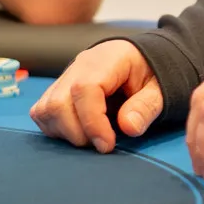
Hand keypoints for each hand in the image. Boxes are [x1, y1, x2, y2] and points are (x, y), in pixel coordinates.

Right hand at [30, 40, 162, 152]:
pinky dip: (57, 129)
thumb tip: (128, 127)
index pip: (85, 89)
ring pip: (45, 110)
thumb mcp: (160, 88)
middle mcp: (80, 66)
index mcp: (107, 59)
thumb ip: (147, 106)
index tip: (107, 144)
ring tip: (93, 137)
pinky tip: (80, 131)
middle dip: (77, 133)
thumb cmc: (151, 73)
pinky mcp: (57, 90)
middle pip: (58, 103)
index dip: (92, 122)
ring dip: (65, 133)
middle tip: (103, 143)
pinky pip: (42, 113)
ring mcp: (66, 77)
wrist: (142, 59)